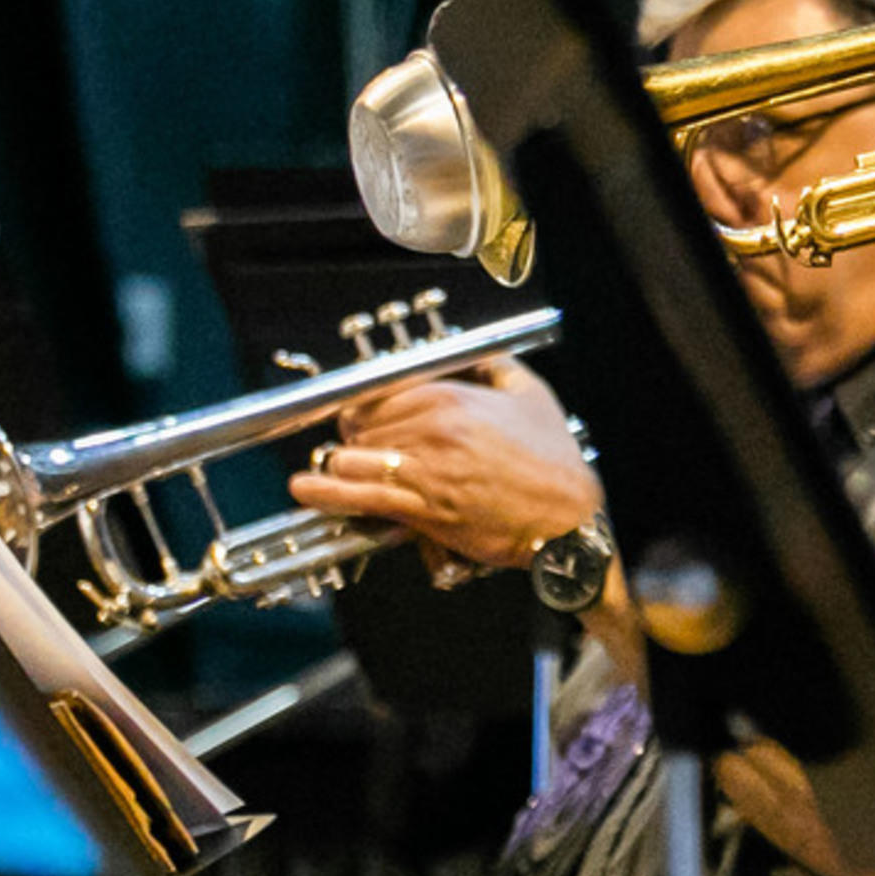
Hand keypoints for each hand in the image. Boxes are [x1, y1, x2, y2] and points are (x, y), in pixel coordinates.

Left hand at [287, 361, 603, 574]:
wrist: (568, 521)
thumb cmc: (554, 463)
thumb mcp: (533, 396)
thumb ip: (496, 366)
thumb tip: (476, 353)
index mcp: (452, 397)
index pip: (381, 389)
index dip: (366, 402)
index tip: (362, 411)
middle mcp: (432, 429)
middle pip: (362, 422)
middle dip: (355, 433)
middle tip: (360, 444)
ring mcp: (424, 469)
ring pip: (353, 455)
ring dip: (342, 461)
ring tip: (340, 466)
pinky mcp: (422, 508)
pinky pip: (361, 495)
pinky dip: (327, 491)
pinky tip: (306, 488)